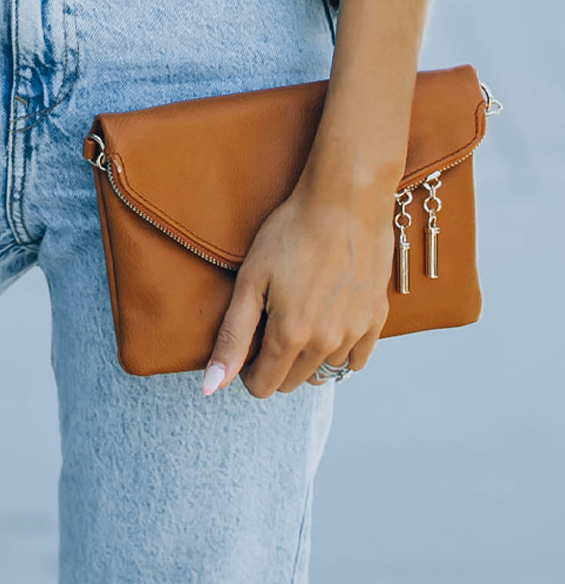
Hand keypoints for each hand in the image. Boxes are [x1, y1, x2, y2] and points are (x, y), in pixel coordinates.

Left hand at [200, 176, 394, 398]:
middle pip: (293, 383)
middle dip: (277, 363)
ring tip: (302, 313)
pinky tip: (329, 321)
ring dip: (309, 356)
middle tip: (273, 321)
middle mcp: (327, 343)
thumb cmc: (292, 232)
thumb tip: (212, 386)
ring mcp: (356, 333)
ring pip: (324, 371)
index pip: (264, 386)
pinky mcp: (377, 319)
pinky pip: (356, 360)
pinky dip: (340, 351)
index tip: (250, 344)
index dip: (250, 369)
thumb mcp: (250, 280)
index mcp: (291, 336)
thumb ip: (232, 338)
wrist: (344, 201)